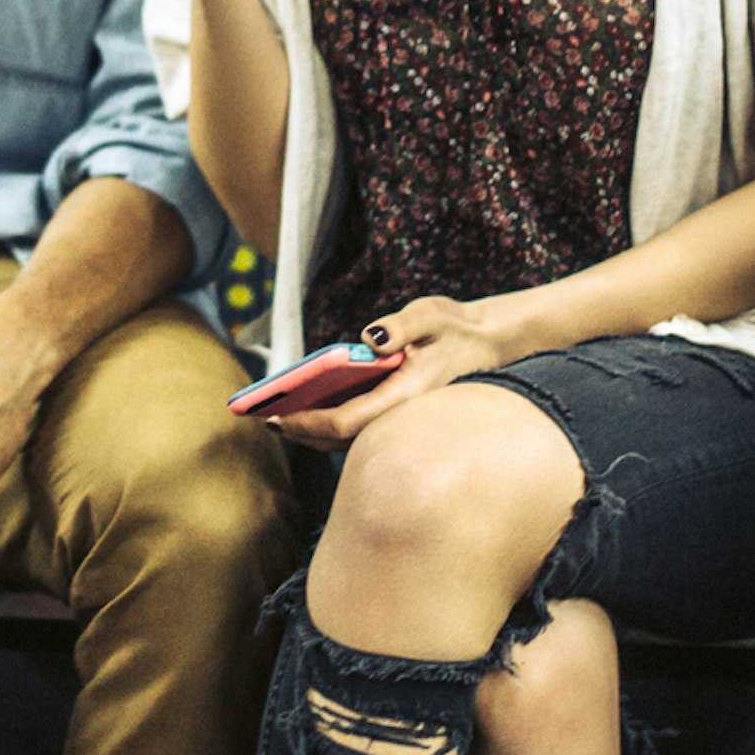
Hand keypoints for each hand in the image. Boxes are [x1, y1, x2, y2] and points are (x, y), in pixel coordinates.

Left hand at [270, 294, 521, 448]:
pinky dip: (330, 424)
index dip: (308, 423)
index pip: (345, 421)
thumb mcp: (432, 315)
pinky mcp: (398, 413)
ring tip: (278, 418)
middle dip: (301, 431)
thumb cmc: (457, 328)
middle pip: (340, 439)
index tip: (275, 417)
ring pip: (348, 438)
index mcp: (405, 395)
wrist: (491, 343)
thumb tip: (371, 336)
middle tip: (263, 420)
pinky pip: (358, 427)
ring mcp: (399, 418)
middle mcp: (400, 415)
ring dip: (313, 431)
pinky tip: (309, 411)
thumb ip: (402, 325)